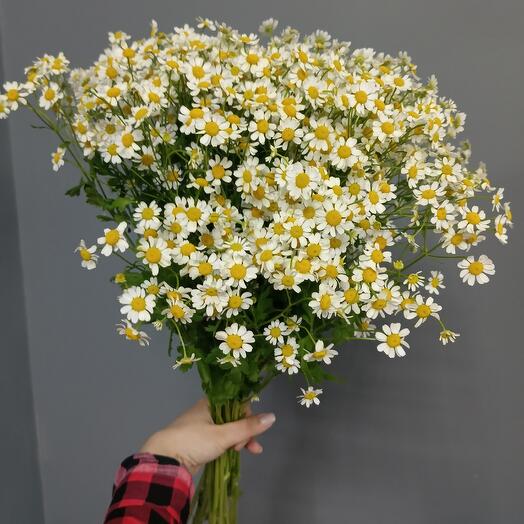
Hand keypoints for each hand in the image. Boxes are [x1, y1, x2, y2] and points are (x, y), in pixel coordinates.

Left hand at [139, 399, 275, 474]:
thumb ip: (248, 427)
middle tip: (246, 446)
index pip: (237, 402)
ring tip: (243, 452)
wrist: (164, 460)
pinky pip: (221, 440)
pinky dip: (230, 446)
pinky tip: (238, 454)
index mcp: (211, 403)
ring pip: (229, 430)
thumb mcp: (223, 435)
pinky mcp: (201, 442)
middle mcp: (208, 411)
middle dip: (245, 431)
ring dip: (239, 440)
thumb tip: (272, 416)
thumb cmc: (193, 441)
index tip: (251, 430)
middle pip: (235, 417)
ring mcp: (204, 427)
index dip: (248, 415)